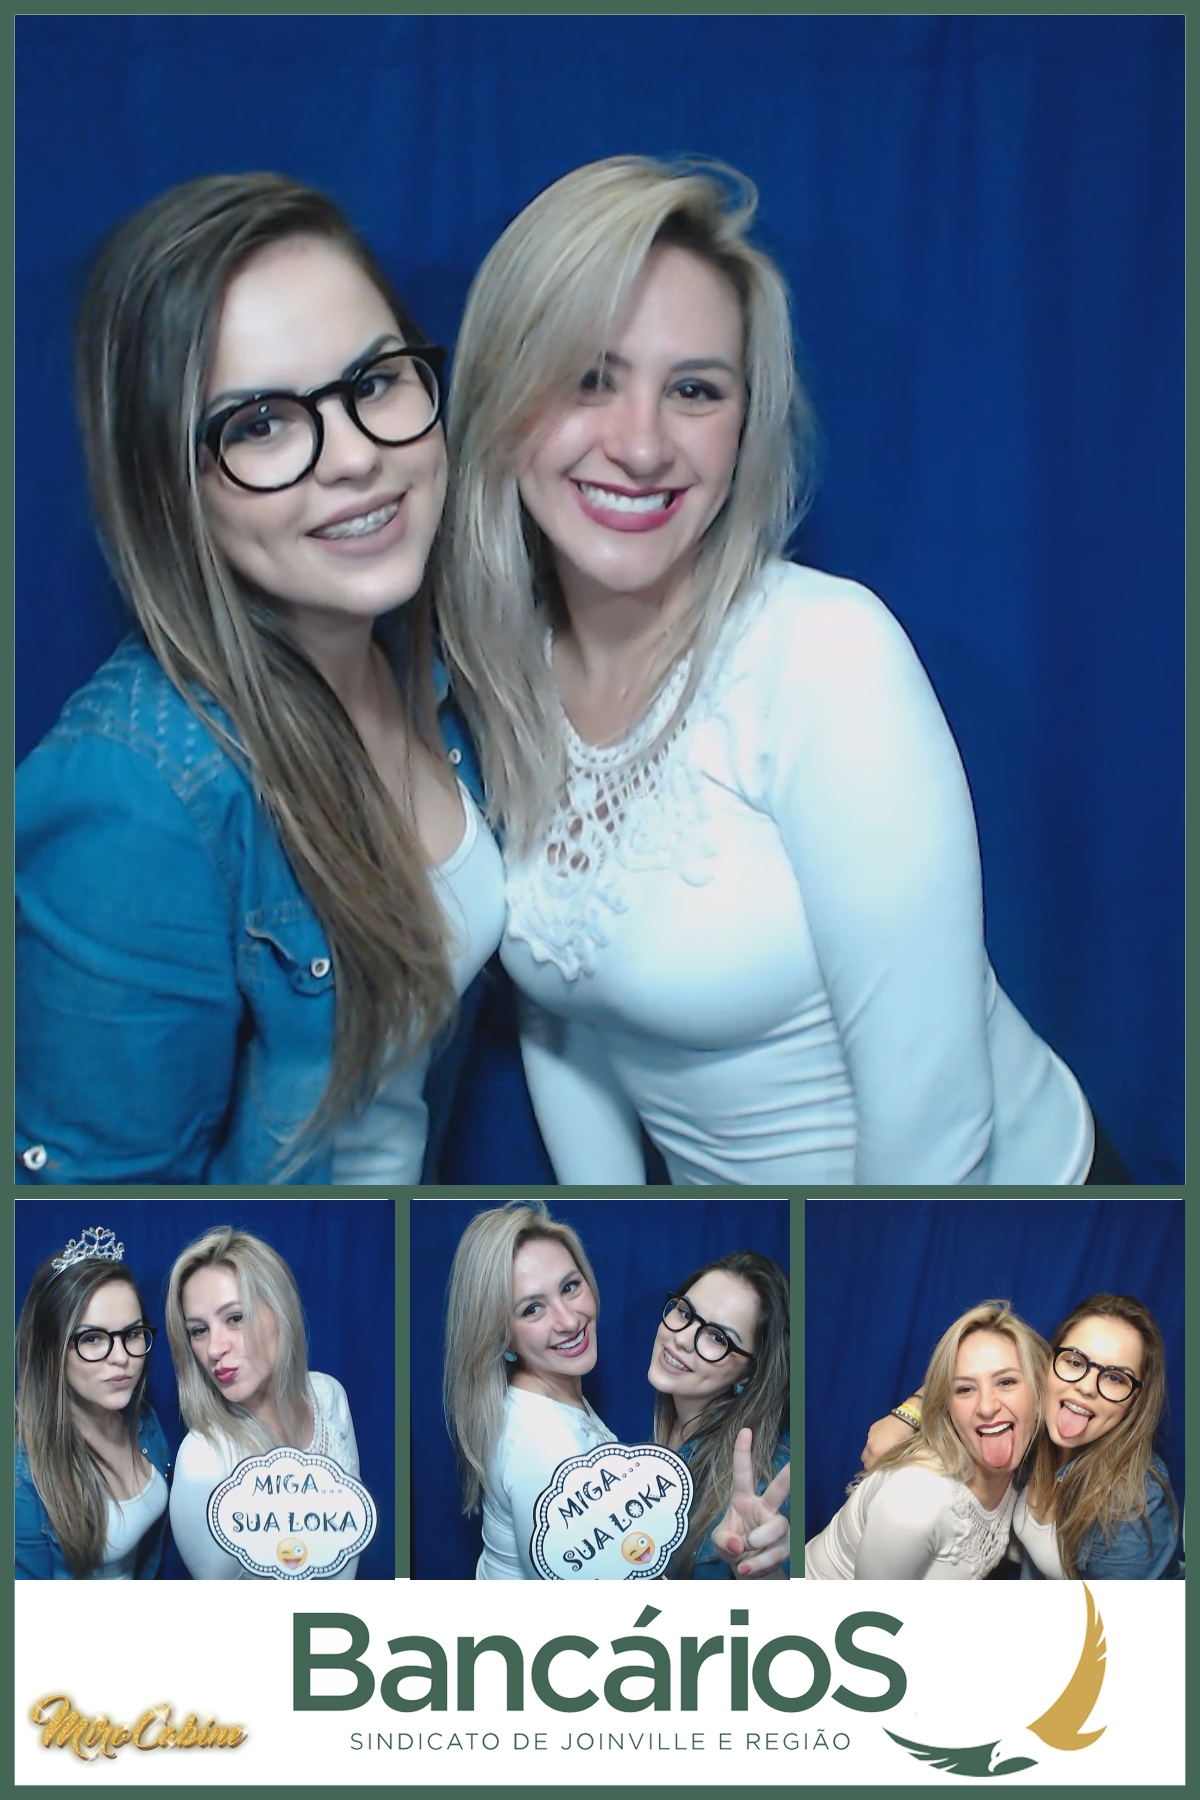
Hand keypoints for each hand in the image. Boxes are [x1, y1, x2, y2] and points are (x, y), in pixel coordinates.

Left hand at [710, 1427, 790, 1578]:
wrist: (749, 1572)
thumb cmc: (733, 1547)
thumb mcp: (719, 1542)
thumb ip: (724, 1540)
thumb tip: (741, 1543)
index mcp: (744, 1499)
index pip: (743, 1473)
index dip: (743, 1452)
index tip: (745, 1430)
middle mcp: (764, 1508)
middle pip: (778, 1490)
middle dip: (788, 1477)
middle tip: (795, 1466)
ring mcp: (778, 1526)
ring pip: (776, 1528)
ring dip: (758, 1546)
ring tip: (743, 1563)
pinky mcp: (787, 1545)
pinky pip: (777, 1552)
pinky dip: (760, 1564)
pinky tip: (748, 1570)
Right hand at [861, 1411, 916, 1471]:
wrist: (905, 1419)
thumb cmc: (904, 1438)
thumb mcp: (898, 1452)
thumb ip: (887, 1460)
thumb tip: (883, 1465)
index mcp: (876, 1451)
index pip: (868, 1465)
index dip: (870, 1470)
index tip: (875, 1471)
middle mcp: (870, 1443)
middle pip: (864, 1457)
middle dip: (868, 1461)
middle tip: (877, 1461)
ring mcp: (870, 1434)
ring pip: (867, 1447)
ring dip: (871, 1450)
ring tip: (882, 1449)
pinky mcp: (872, 1427)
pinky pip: (870, 1438)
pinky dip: (874, 1441)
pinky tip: (883, 1438)